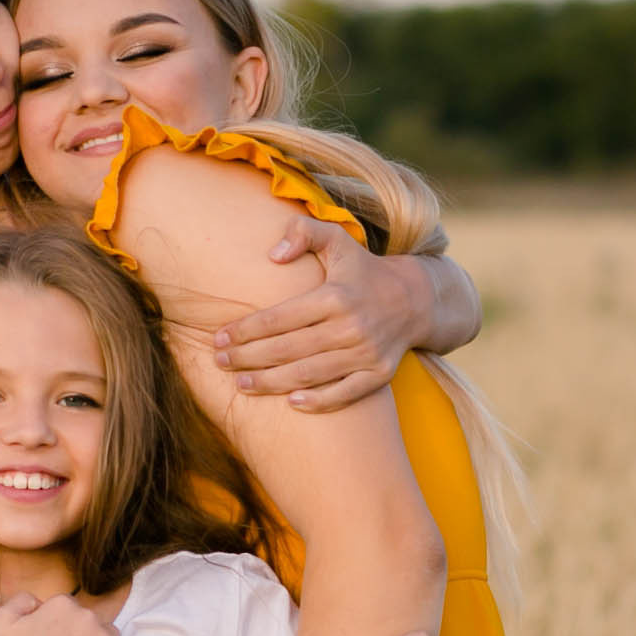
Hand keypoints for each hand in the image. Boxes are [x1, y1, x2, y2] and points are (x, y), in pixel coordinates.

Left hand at [212, 221, 431, 411]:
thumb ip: (303, 232)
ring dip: (271, 383)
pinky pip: (345, 395)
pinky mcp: (380, 374)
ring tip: (241, 385)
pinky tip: (290, 403)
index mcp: (336, 295)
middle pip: (288, 349)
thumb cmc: (362, 270)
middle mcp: (352, 326)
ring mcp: (367, 353)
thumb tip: (273, 254)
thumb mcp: (337, 239)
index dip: (245, 330)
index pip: (279, 317)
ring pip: (310, 374)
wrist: (416, 299)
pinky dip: (319, 401)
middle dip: (248, 358)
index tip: (219, 338)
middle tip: (221, 363)